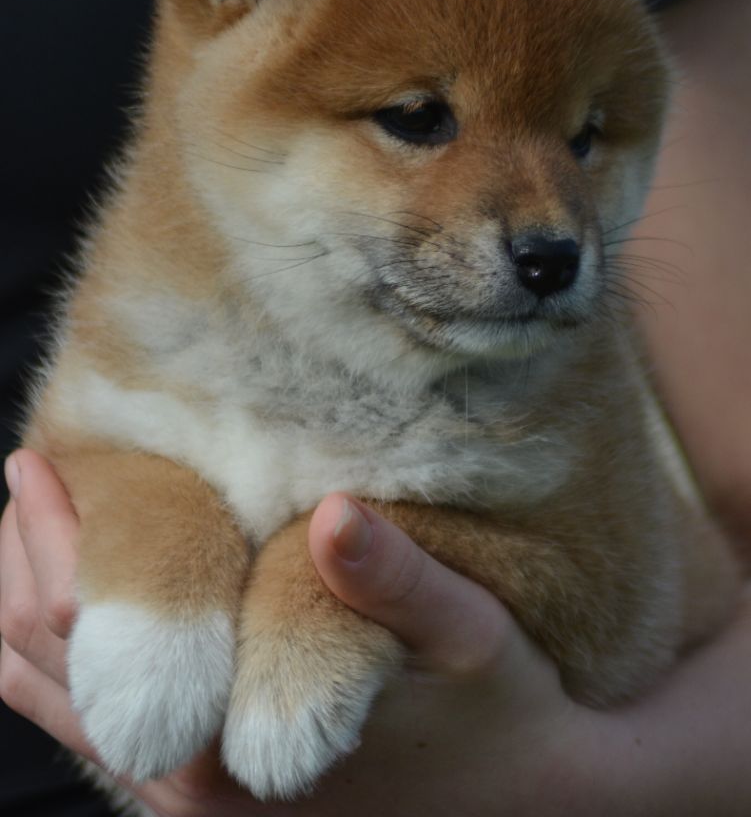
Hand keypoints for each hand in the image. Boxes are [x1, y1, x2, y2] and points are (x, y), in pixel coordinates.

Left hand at [2, 449, 750, 816]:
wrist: (533, 804)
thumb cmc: (503, 712)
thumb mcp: (467, 636)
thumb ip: (397, 579)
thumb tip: (334, 512)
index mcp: (226, 752)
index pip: (83, 629)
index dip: (52, 535)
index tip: (35, 457)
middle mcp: (187, 794)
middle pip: (38, 667)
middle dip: (20, 562)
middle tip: (26, 474)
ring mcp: (189, 808)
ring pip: (51, 706)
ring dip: (28, 612)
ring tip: (32, 532)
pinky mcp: (208, 806)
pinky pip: (90, 735)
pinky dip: (59, 664)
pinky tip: (85, 611)